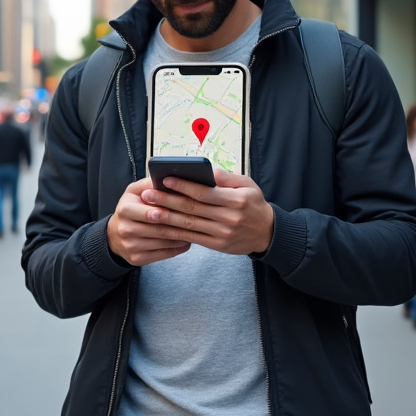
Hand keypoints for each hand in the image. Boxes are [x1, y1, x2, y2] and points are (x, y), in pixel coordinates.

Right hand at [107, 178, 191, 266]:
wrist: (114, 235)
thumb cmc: (131, 209)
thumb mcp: (135, 192)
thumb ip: (150, 184)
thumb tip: (169, 177)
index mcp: (125, 210)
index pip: (151, 212)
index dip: (169, 211)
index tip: (186, 209)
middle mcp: (125, 229)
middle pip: (160, 229)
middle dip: (180, 225)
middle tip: (198, 221)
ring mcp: (131, 246)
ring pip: (164, 242)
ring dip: (182, 237)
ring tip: (196, 230)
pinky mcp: (137, 259)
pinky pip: (163, 254)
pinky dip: (178, 248)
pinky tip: (187, 241)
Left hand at [138, 169, 274, 255]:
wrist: (267, 232)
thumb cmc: (254, 204)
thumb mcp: (248, 185)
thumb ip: (227, 178)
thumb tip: (207, 170)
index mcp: (236, 200)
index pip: (204, 192)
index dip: (183, 186)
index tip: (166, 179)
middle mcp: (229, 218)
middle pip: (193, 208)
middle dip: (168, 201)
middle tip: (148, 194)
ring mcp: (223, 233)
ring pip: (190, 225)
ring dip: (167, 218)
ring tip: (149, 211)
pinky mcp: (218, 245)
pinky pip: (193, 238)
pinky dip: (176, 233)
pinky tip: (163, 227)